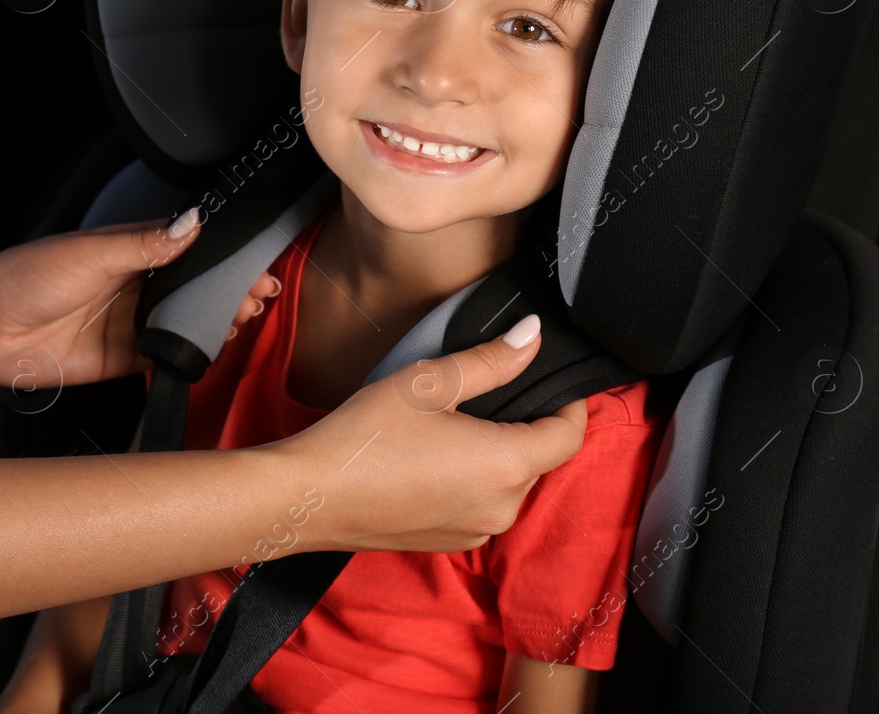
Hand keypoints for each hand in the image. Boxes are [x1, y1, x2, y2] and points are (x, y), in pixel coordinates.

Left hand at [0, 209, 280, 388]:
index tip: (254, 265)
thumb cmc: (24, 277)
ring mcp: (129, 322)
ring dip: (215, 324)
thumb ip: (146, 242)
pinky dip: (188, 356)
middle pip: (195, 289)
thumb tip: (193, 221)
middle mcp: (134, 285)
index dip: (223, 259)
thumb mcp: (90, 253)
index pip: (189, 250)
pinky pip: (164, 357)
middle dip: (229, 293)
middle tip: (257, 298)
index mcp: (129, 250)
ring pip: (186, 323)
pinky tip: (208, 353)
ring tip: (239, 322)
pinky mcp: (121, 357)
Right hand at [269, 315, 588, 552]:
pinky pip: (483, 505)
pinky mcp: (451, 542)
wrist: (309, 497)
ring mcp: (477, 531)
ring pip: (510, 483)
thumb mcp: (428, 383)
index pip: (569, 435)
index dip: (569, 403)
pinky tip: (432, 458)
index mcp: (505, 465)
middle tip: (484, 393)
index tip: (551, 380)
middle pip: (540, 459)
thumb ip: (491, 360)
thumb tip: (534, 336)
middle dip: (524, 424)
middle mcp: (502, 508)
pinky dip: (473, 480)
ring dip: (496, 454)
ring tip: (450, 425)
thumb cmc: (364, 436)